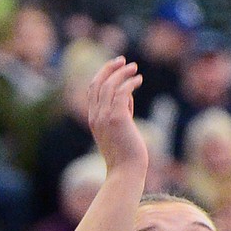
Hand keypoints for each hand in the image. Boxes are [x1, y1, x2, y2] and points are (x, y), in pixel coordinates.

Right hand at [87, 57, 147, 177]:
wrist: (126, 170)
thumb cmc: (126, 152)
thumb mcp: (120, 128)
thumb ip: (121, 111)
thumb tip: (128, 96)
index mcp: (93, 119)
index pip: (93, 90)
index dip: (102, 74)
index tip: (115, 65)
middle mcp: (95, 116)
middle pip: (98, 84)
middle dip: (109, 69)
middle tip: (123, 60)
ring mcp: (105, 117)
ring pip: (110, 86)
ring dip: (122, 73)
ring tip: (134, 68)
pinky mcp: (118, 118)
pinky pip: (122, 93)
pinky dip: (129, 83)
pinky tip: (138, 80)